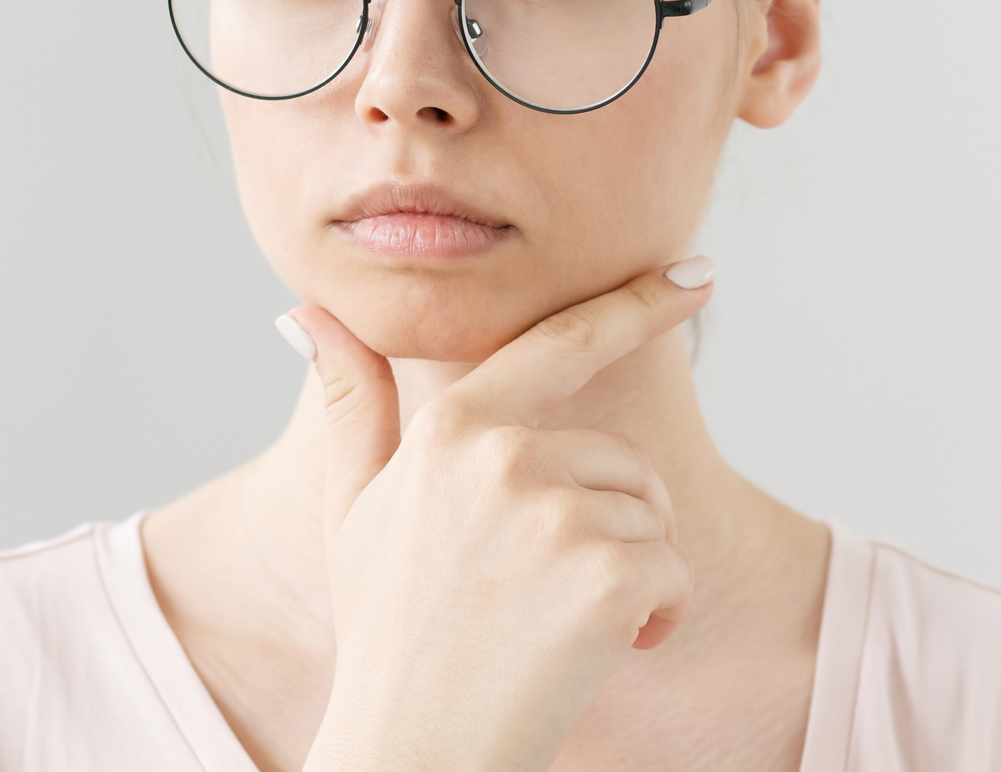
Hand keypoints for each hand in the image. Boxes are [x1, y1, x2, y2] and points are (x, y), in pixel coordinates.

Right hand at [285, 261, 713, 771]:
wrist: (411, 750)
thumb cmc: (387, 634)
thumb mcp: (354, 509)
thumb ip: (350, 403)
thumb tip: (303, 313)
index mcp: (450, 429)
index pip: (559, 344)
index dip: (636, 305)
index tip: (697, 276)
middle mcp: (501, 456)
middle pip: (620, 461)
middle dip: (612, 524)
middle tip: (551, 593)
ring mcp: (552, 513)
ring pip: (650, 518)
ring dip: (632, 575)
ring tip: (563, 625)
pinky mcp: (602, 574)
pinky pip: (672, 573)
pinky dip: (657, 618)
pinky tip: (604, 652)